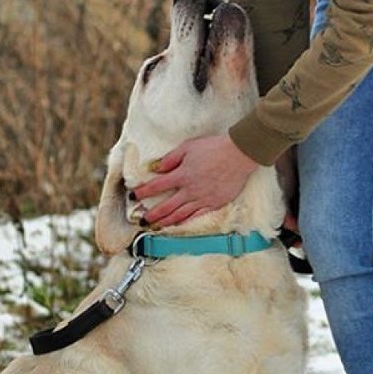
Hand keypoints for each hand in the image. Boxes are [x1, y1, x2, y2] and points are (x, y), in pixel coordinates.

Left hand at [131, 134, 258, 228]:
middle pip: (166, 206)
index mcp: (182, 175)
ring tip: (156, 226)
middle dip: (152, 214)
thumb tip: (156, 168)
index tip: (134, 196)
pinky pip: (196, 216)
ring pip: (179, 214)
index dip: (143, 192)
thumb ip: (171, 159)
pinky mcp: (214, 203)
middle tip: (142, 220)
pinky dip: (185, 222)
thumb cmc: (214, 147)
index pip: (156, 186)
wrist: (239, 155)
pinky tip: (178, 225)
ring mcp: (202, 199)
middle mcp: (190, 190)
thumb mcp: (188, 147)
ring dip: (165, 222)